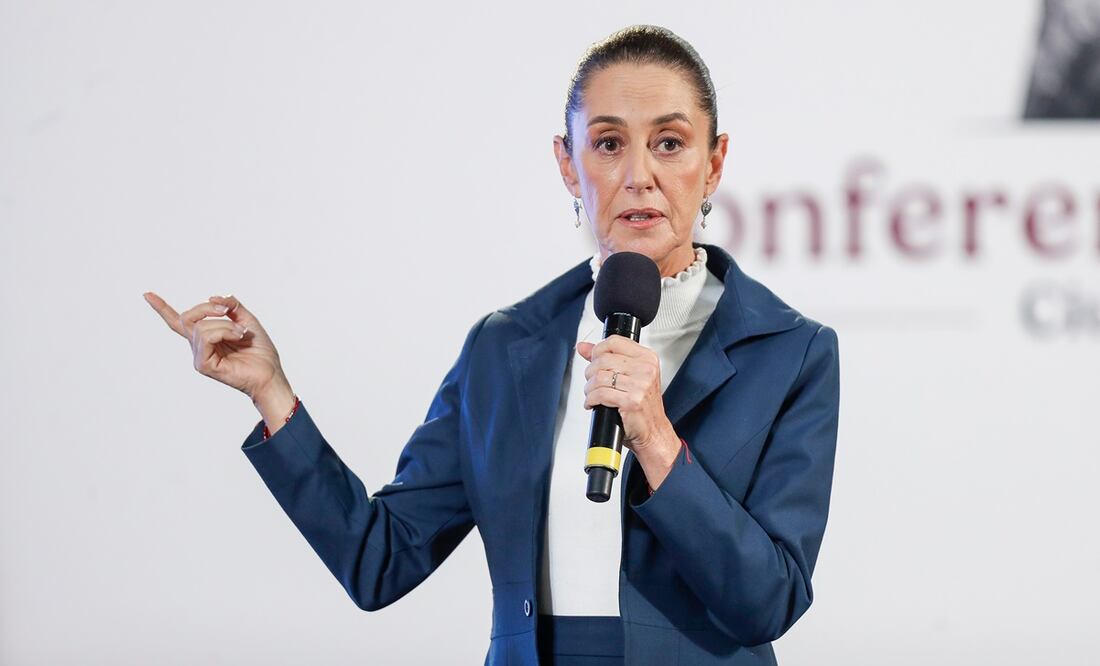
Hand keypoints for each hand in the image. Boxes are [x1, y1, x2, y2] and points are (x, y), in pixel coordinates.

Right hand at [143, 292, 290, 404]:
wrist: (271, 373)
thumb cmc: (260, 352)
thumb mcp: (247, 321)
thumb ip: (232, 306)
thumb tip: (214, 297)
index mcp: (207, 338)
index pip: (179, 322)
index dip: (163, 308)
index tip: (147, 294)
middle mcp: (199, 347)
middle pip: (187, 318)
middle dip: (207, 308)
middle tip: (227, 310)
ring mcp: (200, 357)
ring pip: (200, 327)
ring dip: (224, 323)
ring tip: (241, 332)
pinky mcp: (203, 365)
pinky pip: (206, 337)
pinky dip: (224, 331)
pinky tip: (238, 336)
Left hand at [577, 336, 680, 487]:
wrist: (654, 432)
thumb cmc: (642, 406)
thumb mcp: (629, 376)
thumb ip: (606, 358)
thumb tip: (583, 347)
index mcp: (647, 358)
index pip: (613, 342)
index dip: (597, 351)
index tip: (594, 360)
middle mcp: (646, 369)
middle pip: (603, 359)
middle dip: (591, 372)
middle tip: (592, 382)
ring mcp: (640, 385)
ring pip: (599, 377)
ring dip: (589, 388)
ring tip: (592, 394)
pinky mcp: (631, 401)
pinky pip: (600, 393)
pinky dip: (591, 399)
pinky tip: (593, 403)